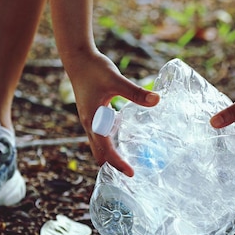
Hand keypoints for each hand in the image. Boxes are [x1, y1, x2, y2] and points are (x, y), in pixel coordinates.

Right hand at [67, 50, 159, 176]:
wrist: (77, 59)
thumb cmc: (95, 69)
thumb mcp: (116, 80)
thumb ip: (136, 92)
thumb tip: (157, 100)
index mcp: (94, 120)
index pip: (106, 149)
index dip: (118, 163)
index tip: (131, 173)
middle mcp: (90, 124)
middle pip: (99, 152)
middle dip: (113, 165)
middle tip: (130, 175)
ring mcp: (90, 119)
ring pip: (99, 145)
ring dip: (111, 155)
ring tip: (128, 162)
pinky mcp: (92, 113)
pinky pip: (101, 134)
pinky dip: (111, 142)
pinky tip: (124, 138)